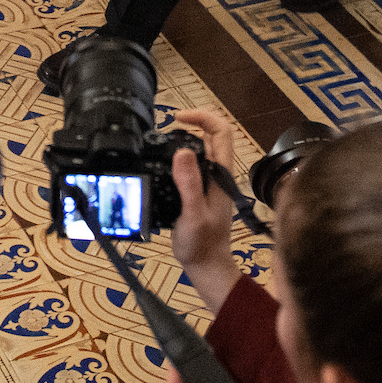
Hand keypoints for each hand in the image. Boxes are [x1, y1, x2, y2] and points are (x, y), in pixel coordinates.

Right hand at [167, 107, 241, 311]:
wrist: (205, 266)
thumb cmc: (203, 244)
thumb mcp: (193, 214)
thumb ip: (190, 184)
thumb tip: (182, 151)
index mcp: (221, 173)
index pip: (221, 131)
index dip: (202, 117)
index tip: (178, 118)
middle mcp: (217, 173)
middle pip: (209, 135)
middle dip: (189, 124)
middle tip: (165, 128)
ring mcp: (208, 182)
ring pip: (198, 150)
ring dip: (181, 141)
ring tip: (160, 143)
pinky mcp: (198, 191)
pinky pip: (189, 166)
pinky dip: (175, 158)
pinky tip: (160, 165)